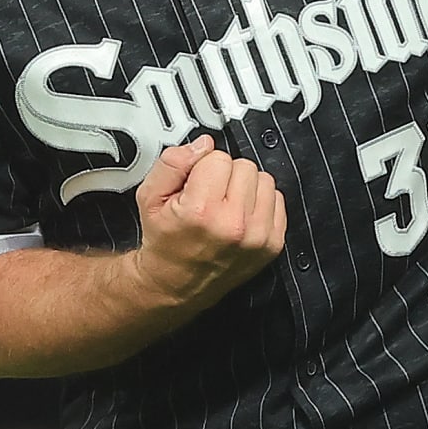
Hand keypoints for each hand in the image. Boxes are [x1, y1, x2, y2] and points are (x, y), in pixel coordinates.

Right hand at [128, 135, 286, 307]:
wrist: (175, 283)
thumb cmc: (164, 241)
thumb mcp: (150, 196)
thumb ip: (172, 163)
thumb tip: (203, 145)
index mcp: (201, 211)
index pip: (218, 157)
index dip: (203, 167)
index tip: (194, 185)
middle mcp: (233, 225)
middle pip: (244, 166)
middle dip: (225, 175)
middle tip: (209, 195)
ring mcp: (257, 237)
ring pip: (264, 180)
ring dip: (245, 187)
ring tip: (225, 205)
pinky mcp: (272, 244)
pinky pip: (277, 199)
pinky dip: (259, 203)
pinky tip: (240, 215)